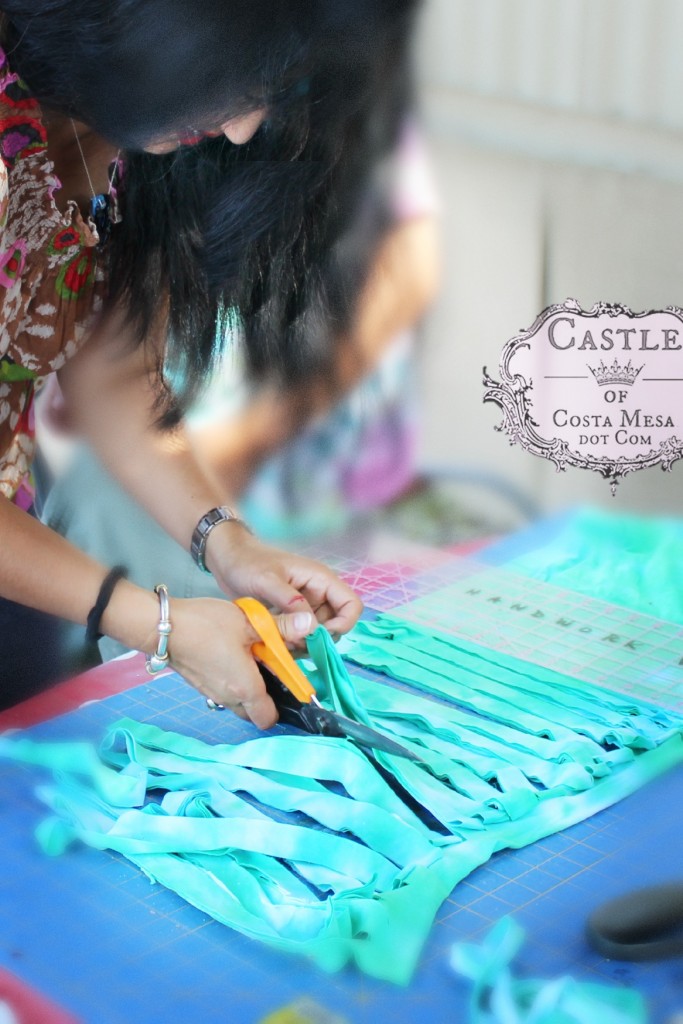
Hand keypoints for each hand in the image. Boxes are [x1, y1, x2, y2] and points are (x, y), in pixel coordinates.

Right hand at [164, 595, 320, 728]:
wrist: (161, 626)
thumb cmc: (206, 625)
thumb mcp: (249, 621)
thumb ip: (282, 627)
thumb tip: (310, 624)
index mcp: (245, 688)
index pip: (269, 718)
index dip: (283, 705)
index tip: (287, 683)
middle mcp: (228, 698)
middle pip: (254, 712)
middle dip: (265, 697)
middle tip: (269, 668)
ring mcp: (211, 693)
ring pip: (238, 702)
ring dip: (247, 687)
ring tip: (250, 657)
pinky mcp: (200, 684)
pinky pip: (223, 691)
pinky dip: (232, 681)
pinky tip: (231, 654)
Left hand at [204, 525, 362, 636]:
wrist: (227, 559)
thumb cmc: (247, 562)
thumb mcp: (268, 580)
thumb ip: (291, 602)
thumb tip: (312, 626)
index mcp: (321, 580)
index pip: (351, 605)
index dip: (343, 625)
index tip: (318, 638)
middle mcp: (318, 594)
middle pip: (337, 625)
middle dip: (319, 639)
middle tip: (292, 644)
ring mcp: (306, 606)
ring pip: (318, 634)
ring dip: (305, 644)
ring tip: (280, 644)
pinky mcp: (291, 616)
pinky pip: (302, 635)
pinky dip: (292, 643)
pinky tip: (274, 643)